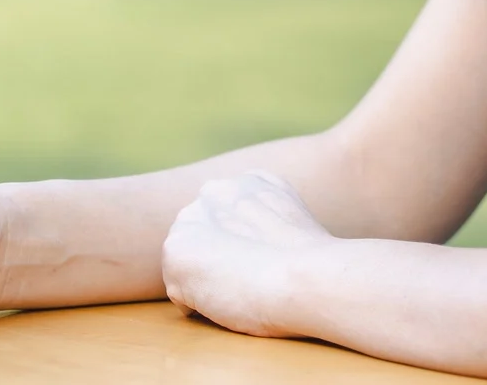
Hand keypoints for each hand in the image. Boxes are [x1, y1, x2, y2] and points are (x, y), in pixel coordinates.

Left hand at [161, 170, 336, 337]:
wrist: (305, 278)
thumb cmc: (311, 266)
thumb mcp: (298, 224)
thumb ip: (268, 220)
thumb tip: (251, 246)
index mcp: (252, 181)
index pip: (229, 216)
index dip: (242, 246)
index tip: (262, 262)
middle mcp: (218, 190)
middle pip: (203, 237)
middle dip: (217, 260)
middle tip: (248, 280)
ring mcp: (193, 218)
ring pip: (189, 264)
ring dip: (208, 282)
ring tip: (241, 290)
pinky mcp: (175, 249)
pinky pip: (180, 289)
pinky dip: (199, 304)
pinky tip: (228, 300)